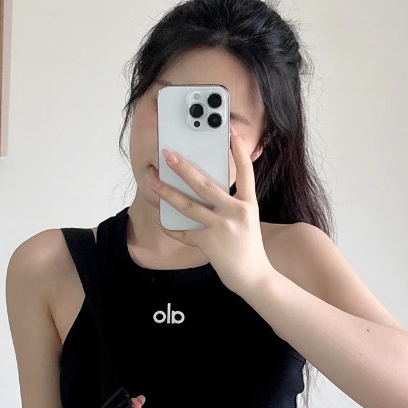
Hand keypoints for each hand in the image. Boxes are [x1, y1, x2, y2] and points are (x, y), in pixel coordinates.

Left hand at [153, 126, 272, 295]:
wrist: (255, 277)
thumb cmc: (248, 247)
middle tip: (167, 154)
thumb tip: (204, 188)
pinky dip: (170, 226)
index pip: (245, 171)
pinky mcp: (210, 244)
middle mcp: (236, 212)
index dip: (239, 149)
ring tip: (152, 181)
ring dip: (167, 192)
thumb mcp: (247, 220)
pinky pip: (184, 232)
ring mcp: (222, 228)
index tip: (230, 130)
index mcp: (248, 203)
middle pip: (205, 184)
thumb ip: (231, 204)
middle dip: (183, 167)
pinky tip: (159, 219)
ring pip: (189, 205)